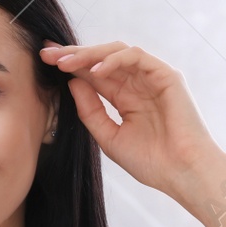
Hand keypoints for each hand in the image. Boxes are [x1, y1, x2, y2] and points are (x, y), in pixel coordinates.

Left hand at [40, 40, 225, 203]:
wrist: (182, 174)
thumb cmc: (151, 162)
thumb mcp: (109, 137)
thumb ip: (90, 110)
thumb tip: (71, 82)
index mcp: (124, 98)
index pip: (92, 74)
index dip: (69, 66)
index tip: (43, 62)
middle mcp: (137, 84)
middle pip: (101, 59)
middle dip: (73, 55)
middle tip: (47, 55)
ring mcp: (152, 78)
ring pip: (116, 52)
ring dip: (89, 54)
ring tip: (65, 62)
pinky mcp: (166, 75)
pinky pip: (136, 56)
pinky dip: (113, 60)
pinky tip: (94, 71)